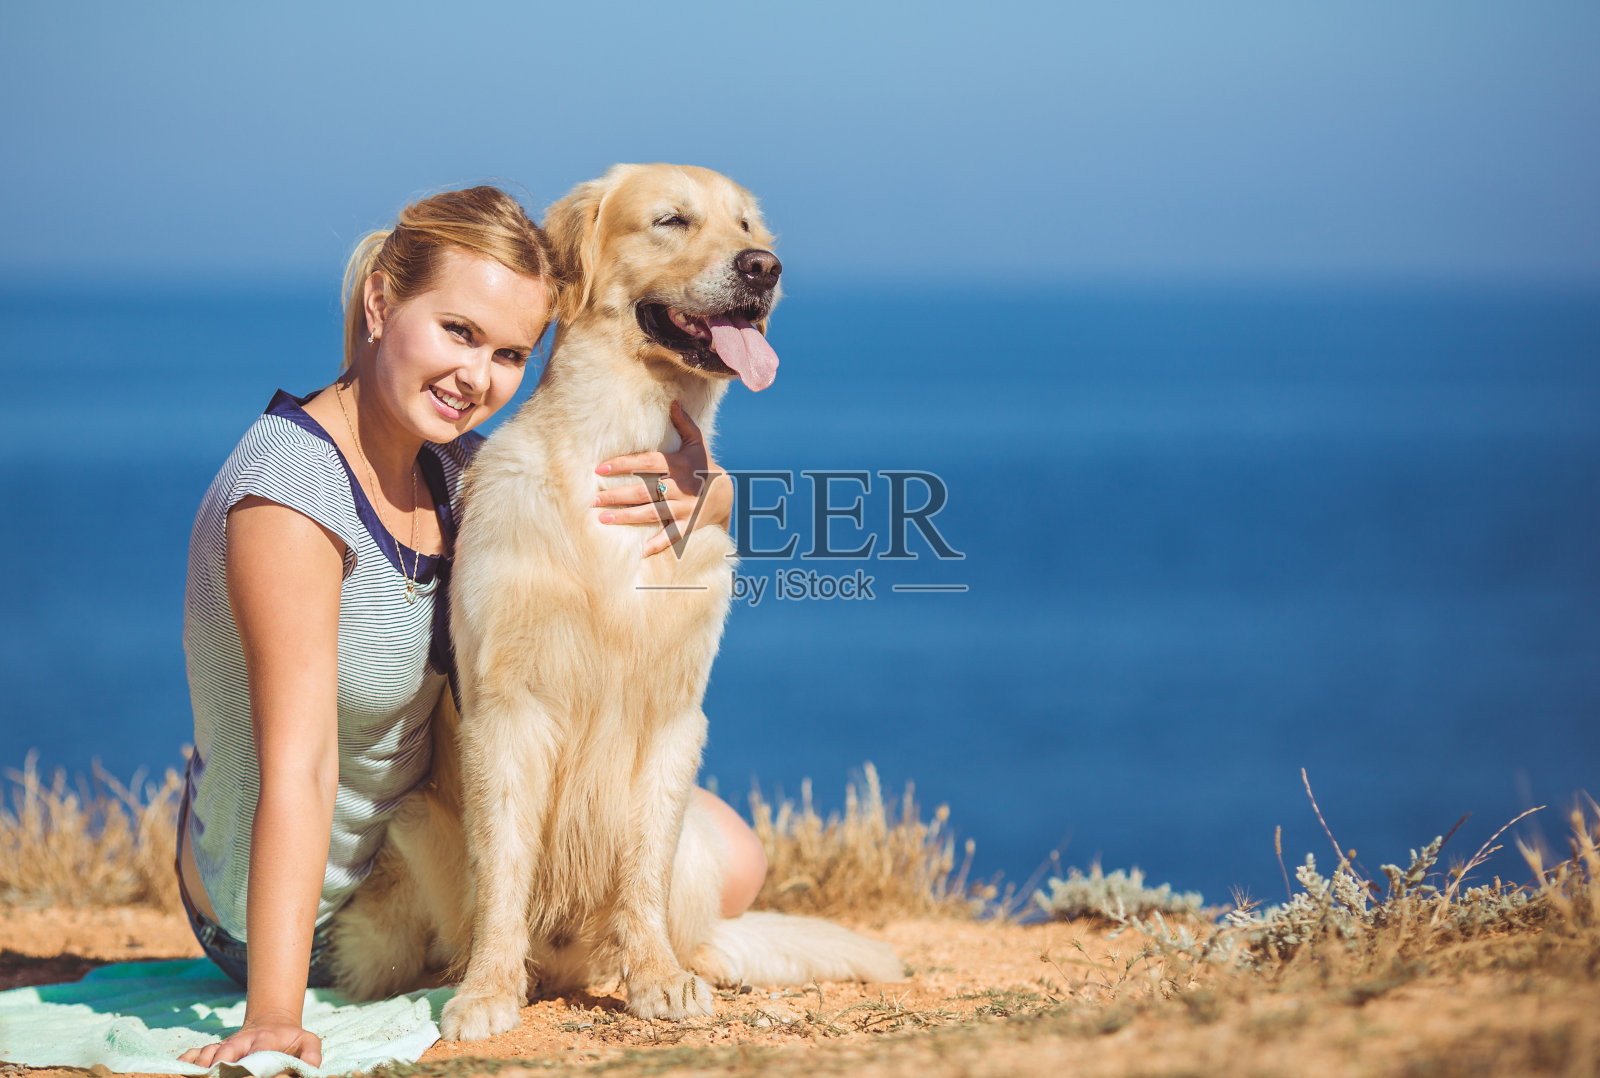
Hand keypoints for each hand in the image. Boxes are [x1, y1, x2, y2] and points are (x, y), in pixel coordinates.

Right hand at [179, 1015, 321, 1068]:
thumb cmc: (290, 1040)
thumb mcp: (307, 1042)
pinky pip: (194, 1053)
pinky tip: (182, 1069)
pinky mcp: (214, 1049)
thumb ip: (311, 1053)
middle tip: (217, 1076)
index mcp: (265, 1039)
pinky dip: (186, 1060)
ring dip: (202, 1065)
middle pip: (226, 1050)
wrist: (272, 1023)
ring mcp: (226, 1044)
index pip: (257, 1050)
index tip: (248, 1076)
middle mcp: (241, 1041)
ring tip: (201, 1076)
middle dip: (220, 1064)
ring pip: (208, 1052)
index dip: (251, 1064)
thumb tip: (312, 1067)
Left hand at [595, 400, 732, 557]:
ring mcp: (683, 508)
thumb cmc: (704, 466)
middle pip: (643, 492)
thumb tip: (673, 402)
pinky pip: (672, 537)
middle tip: (594, 499)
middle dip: (617, 495)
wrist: (726, 495)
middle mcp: (679, 487)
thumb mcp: (697, 444)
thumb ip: (684, 424)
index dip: (623, 464)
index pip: (646, 463)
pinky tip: (639, 552)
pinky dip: (657, 545)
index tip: (600, 468)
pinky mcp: (688, 526)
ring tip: (603, 518)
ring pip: (651, 513)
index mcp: (677, 465)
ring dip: (626, 516)